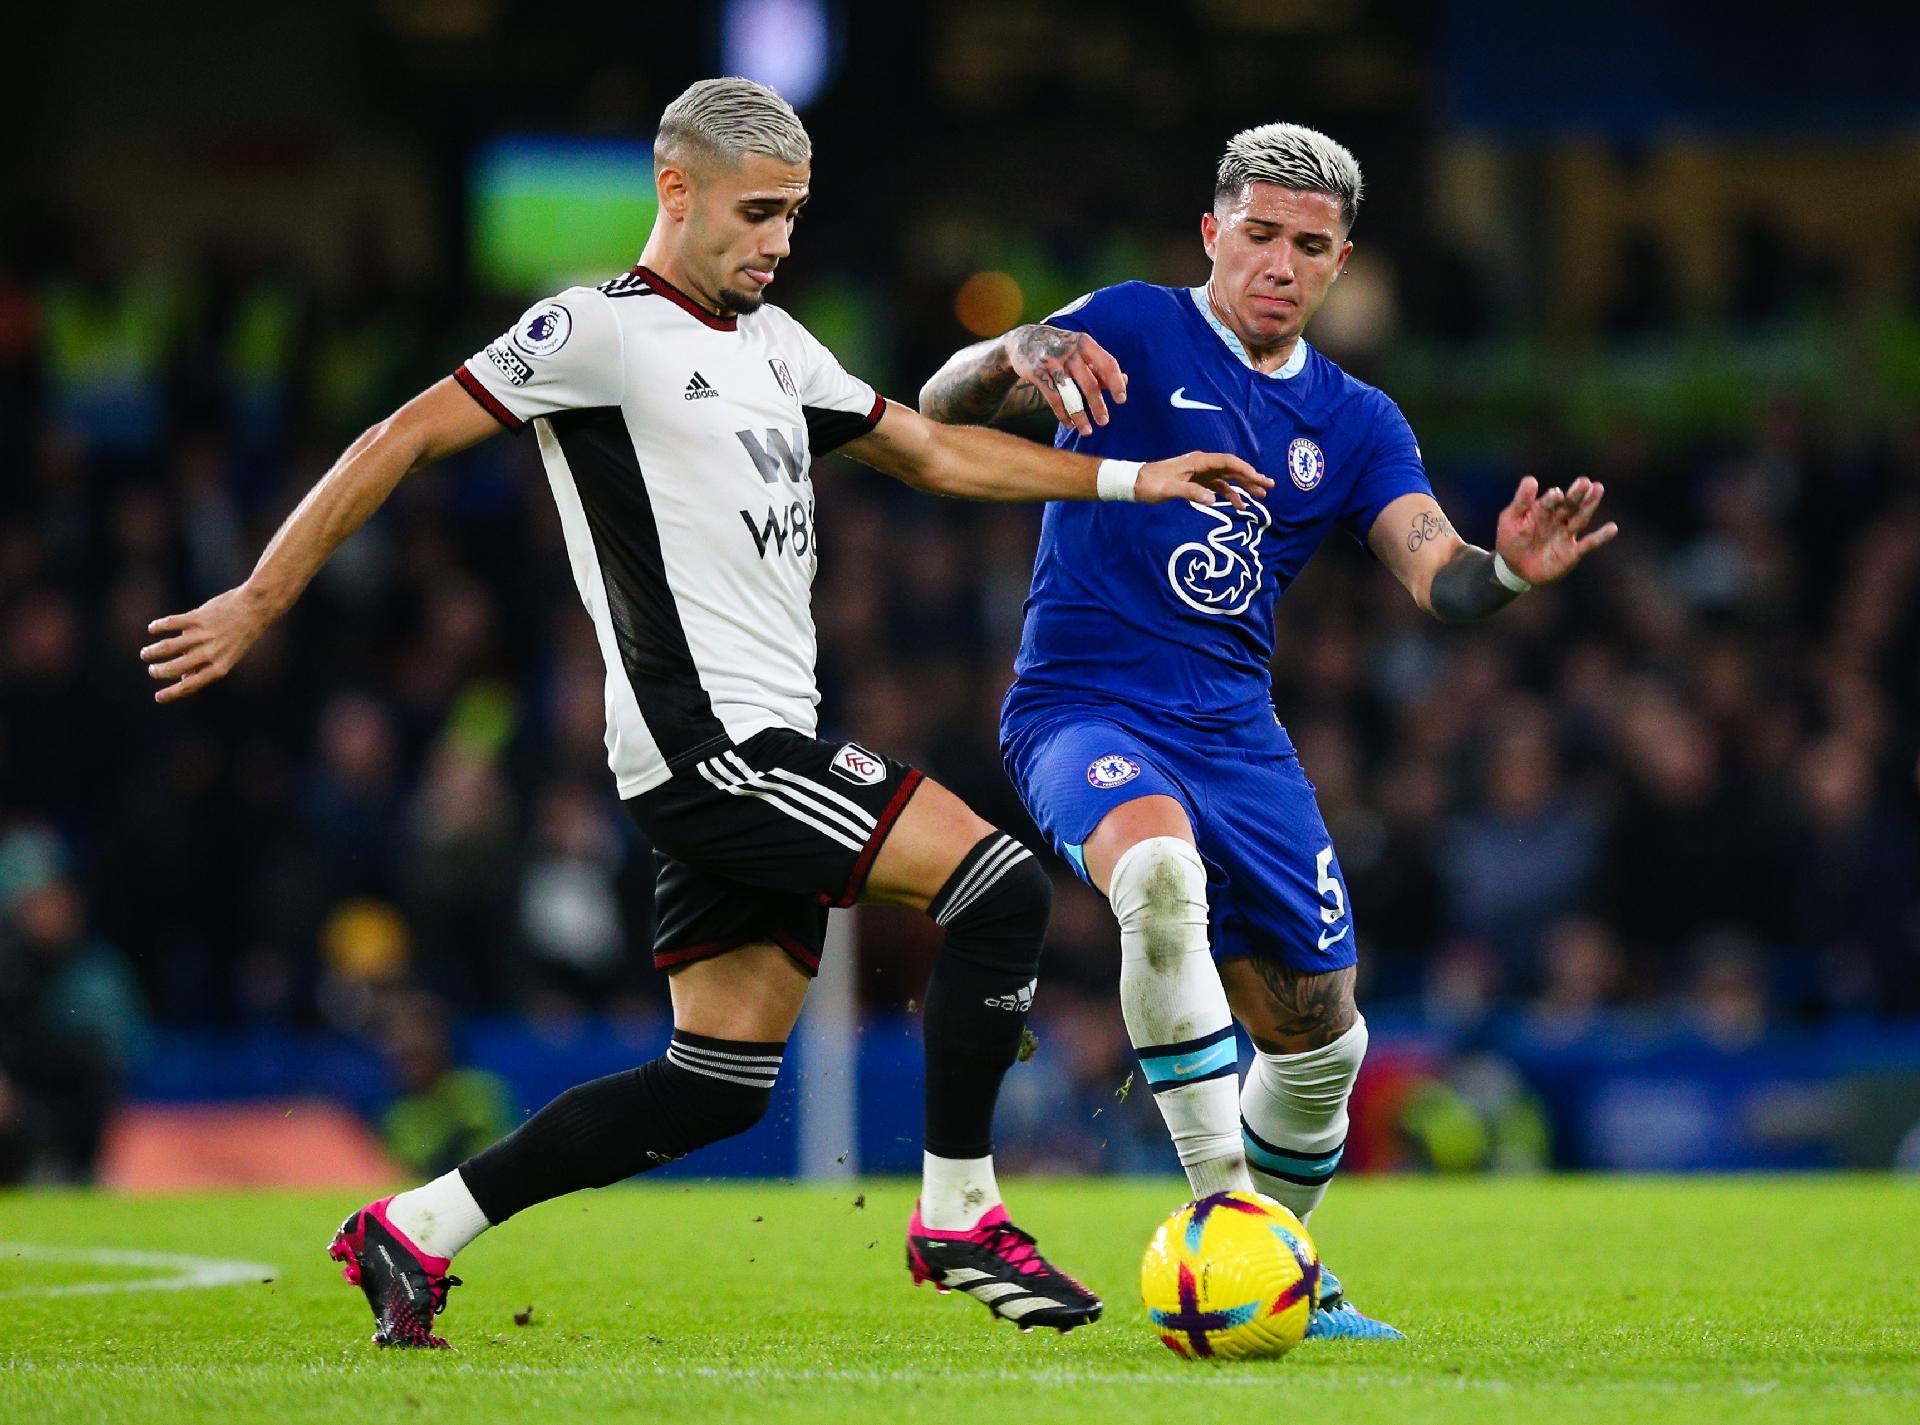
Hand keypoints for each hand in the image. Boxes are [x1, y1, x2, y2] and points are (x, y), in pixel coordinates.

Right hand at [140, 585, 276, 703]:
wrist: (257, 606)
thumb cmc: (242, 633)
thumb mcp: (230, 655)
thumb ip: (208, 667)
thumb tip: (185, 678)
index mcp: (220, 666)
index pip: (191, 685)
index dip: (172, 693)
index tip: (158, 698)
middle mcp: (211, 653)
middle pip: (175, 668)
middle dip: (158, 671)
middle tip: (152, 670)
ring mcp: (204, 635)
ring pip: (168, 647)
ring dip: (153, 652)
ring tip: (146, 654)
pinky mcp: (198, 617)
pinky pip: (171, 623)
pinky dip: (158, 627)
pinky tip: (152, 629)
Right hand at [1003, 324, 1127, 435]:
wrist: (1023, 340)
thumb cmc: (1060, 348)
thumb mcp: (1080, 351)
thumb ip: (1100, 366)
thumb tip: (1125, 380)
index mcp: (1085, 343)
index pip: (1107, 363)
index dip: (1116, 383)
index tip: (1121, 401)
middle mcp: (1070, 351)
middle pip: (1089, 383)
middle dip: (1098, 406)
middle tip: (1104, 422)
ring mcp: (1052, 362)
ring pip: (1070, 395)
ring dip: (1080, 416)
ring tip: (1087, 431)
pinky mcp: (1037, 373)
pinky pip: (1053, 398)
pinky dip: (1062, 414)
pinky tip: (1069, 424)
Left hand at [1135, 452, 1271, 510]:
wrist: (1133, 483)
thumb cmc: (1149, 484)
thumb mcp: (1169, 489)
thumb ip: (1191, 493)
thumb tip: (1214, 500)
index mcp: (1197, 461)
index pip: (1227, 462)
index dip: (1245, 469)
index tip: (1259, 479)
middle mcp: (1201, 464)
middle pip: (1232, 468)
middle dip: (1251, 477)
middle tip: (1269, 487)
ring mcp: (1199, 473)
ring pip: (1227, 478)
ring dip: (1243, 486)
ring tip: (1260, 497)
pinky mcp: (1195, 482)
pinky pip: (1217, 487)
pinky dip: (1229, 494)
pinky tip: (1238, 504)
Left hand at [1495, 475, 1617, 584]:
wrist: (1514, 568)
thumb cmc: (1511, 540)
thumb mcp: (1511, 519)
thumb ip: (1521, 501)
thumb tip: (1530, 479)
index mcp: (1542, 510)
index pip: (1550, 501)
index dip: (1552, 498)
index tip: (1556, 494)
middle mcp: (1557, 519)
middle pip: (1570, 505)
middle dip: (1577, 494)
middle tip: (1585, 482)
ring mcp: (1566, 534)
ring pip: (1580, 518)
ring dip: (1589, 505)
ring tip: (1598, 489)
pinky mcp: (1572, 552)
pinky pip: (1589, 543)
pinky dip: (1600, 537)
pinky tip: (1612, 528)